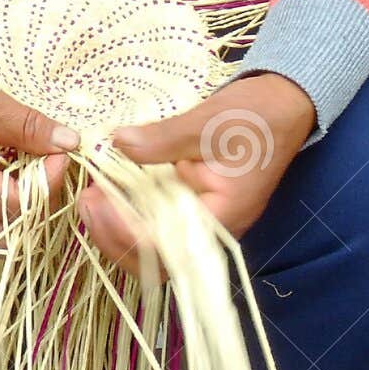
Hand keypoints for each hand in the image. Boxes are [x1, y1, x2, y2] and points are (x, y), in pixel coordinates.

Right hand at [0, 23, 78, 245]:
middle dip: (36, 203)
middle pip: (3, 234)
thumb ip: (27, 127)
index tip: (60, 149)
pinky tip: (12, 162)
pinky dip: (1, 194)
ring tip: (32, 163)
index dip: (47, 181)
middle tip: (49, 162)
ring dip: (18, 203)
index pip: (15, 207)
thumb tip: (69, 142)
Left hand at [79, 73, 316, 272]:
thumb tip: (118, 144)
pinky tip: (110, 193)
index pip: (164, 248)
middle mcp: (210, 233)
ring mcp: (201, 224)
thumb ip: (163, 138)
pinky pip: (157, 227)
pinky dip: (131, 216)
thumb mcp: (206, 122)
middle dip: (114, 238)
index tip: (98, 200)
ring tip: (91, 197)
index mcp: (221, 219)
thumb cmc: (254, 116)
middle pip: (154, 262)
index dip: (125, 231)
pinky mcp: (193, 211)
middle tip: (86, 201)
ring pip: (152, 250)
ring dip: (117, 230)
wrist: (282, 107)